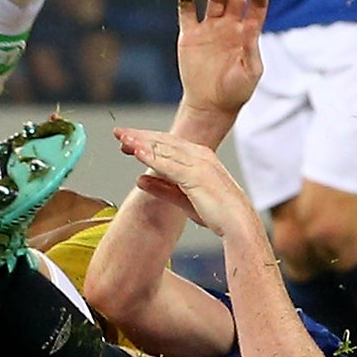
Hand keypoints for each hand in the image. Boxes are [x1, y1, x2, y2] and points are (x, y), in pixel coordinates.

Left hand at [114, 126, 254, 238]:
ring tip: (122, 138)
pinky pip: (169, 165)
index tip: (126, 140)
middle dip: (140, 136)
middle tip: (118, 132)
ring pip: (164, 150)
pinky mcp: (196, 176)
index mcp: (200, 157)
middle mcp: (200, 155)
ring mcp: (199, 164)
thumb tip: (138, 179)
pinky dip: (151, 157)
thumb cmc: (216, 212)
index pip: (168, 144)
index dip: (146, 140)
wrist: (239, 224)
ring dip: (141, 143)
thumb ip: (161, 187)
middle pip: (164, 142)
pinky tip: (136, 152)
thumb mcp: (182, 198)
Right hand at [176, 0, 268, 118]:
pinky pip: (187, 12)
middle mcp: (229, 26)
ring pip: (213, 0)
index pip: (256, 8)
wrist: (210, 104)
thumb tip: (251, 28)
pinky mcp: (190, 34)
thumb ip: (251, 49)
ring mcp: (209, 28)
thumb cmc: (236, 90)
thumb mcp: (250, 72)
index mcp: (247, 34)